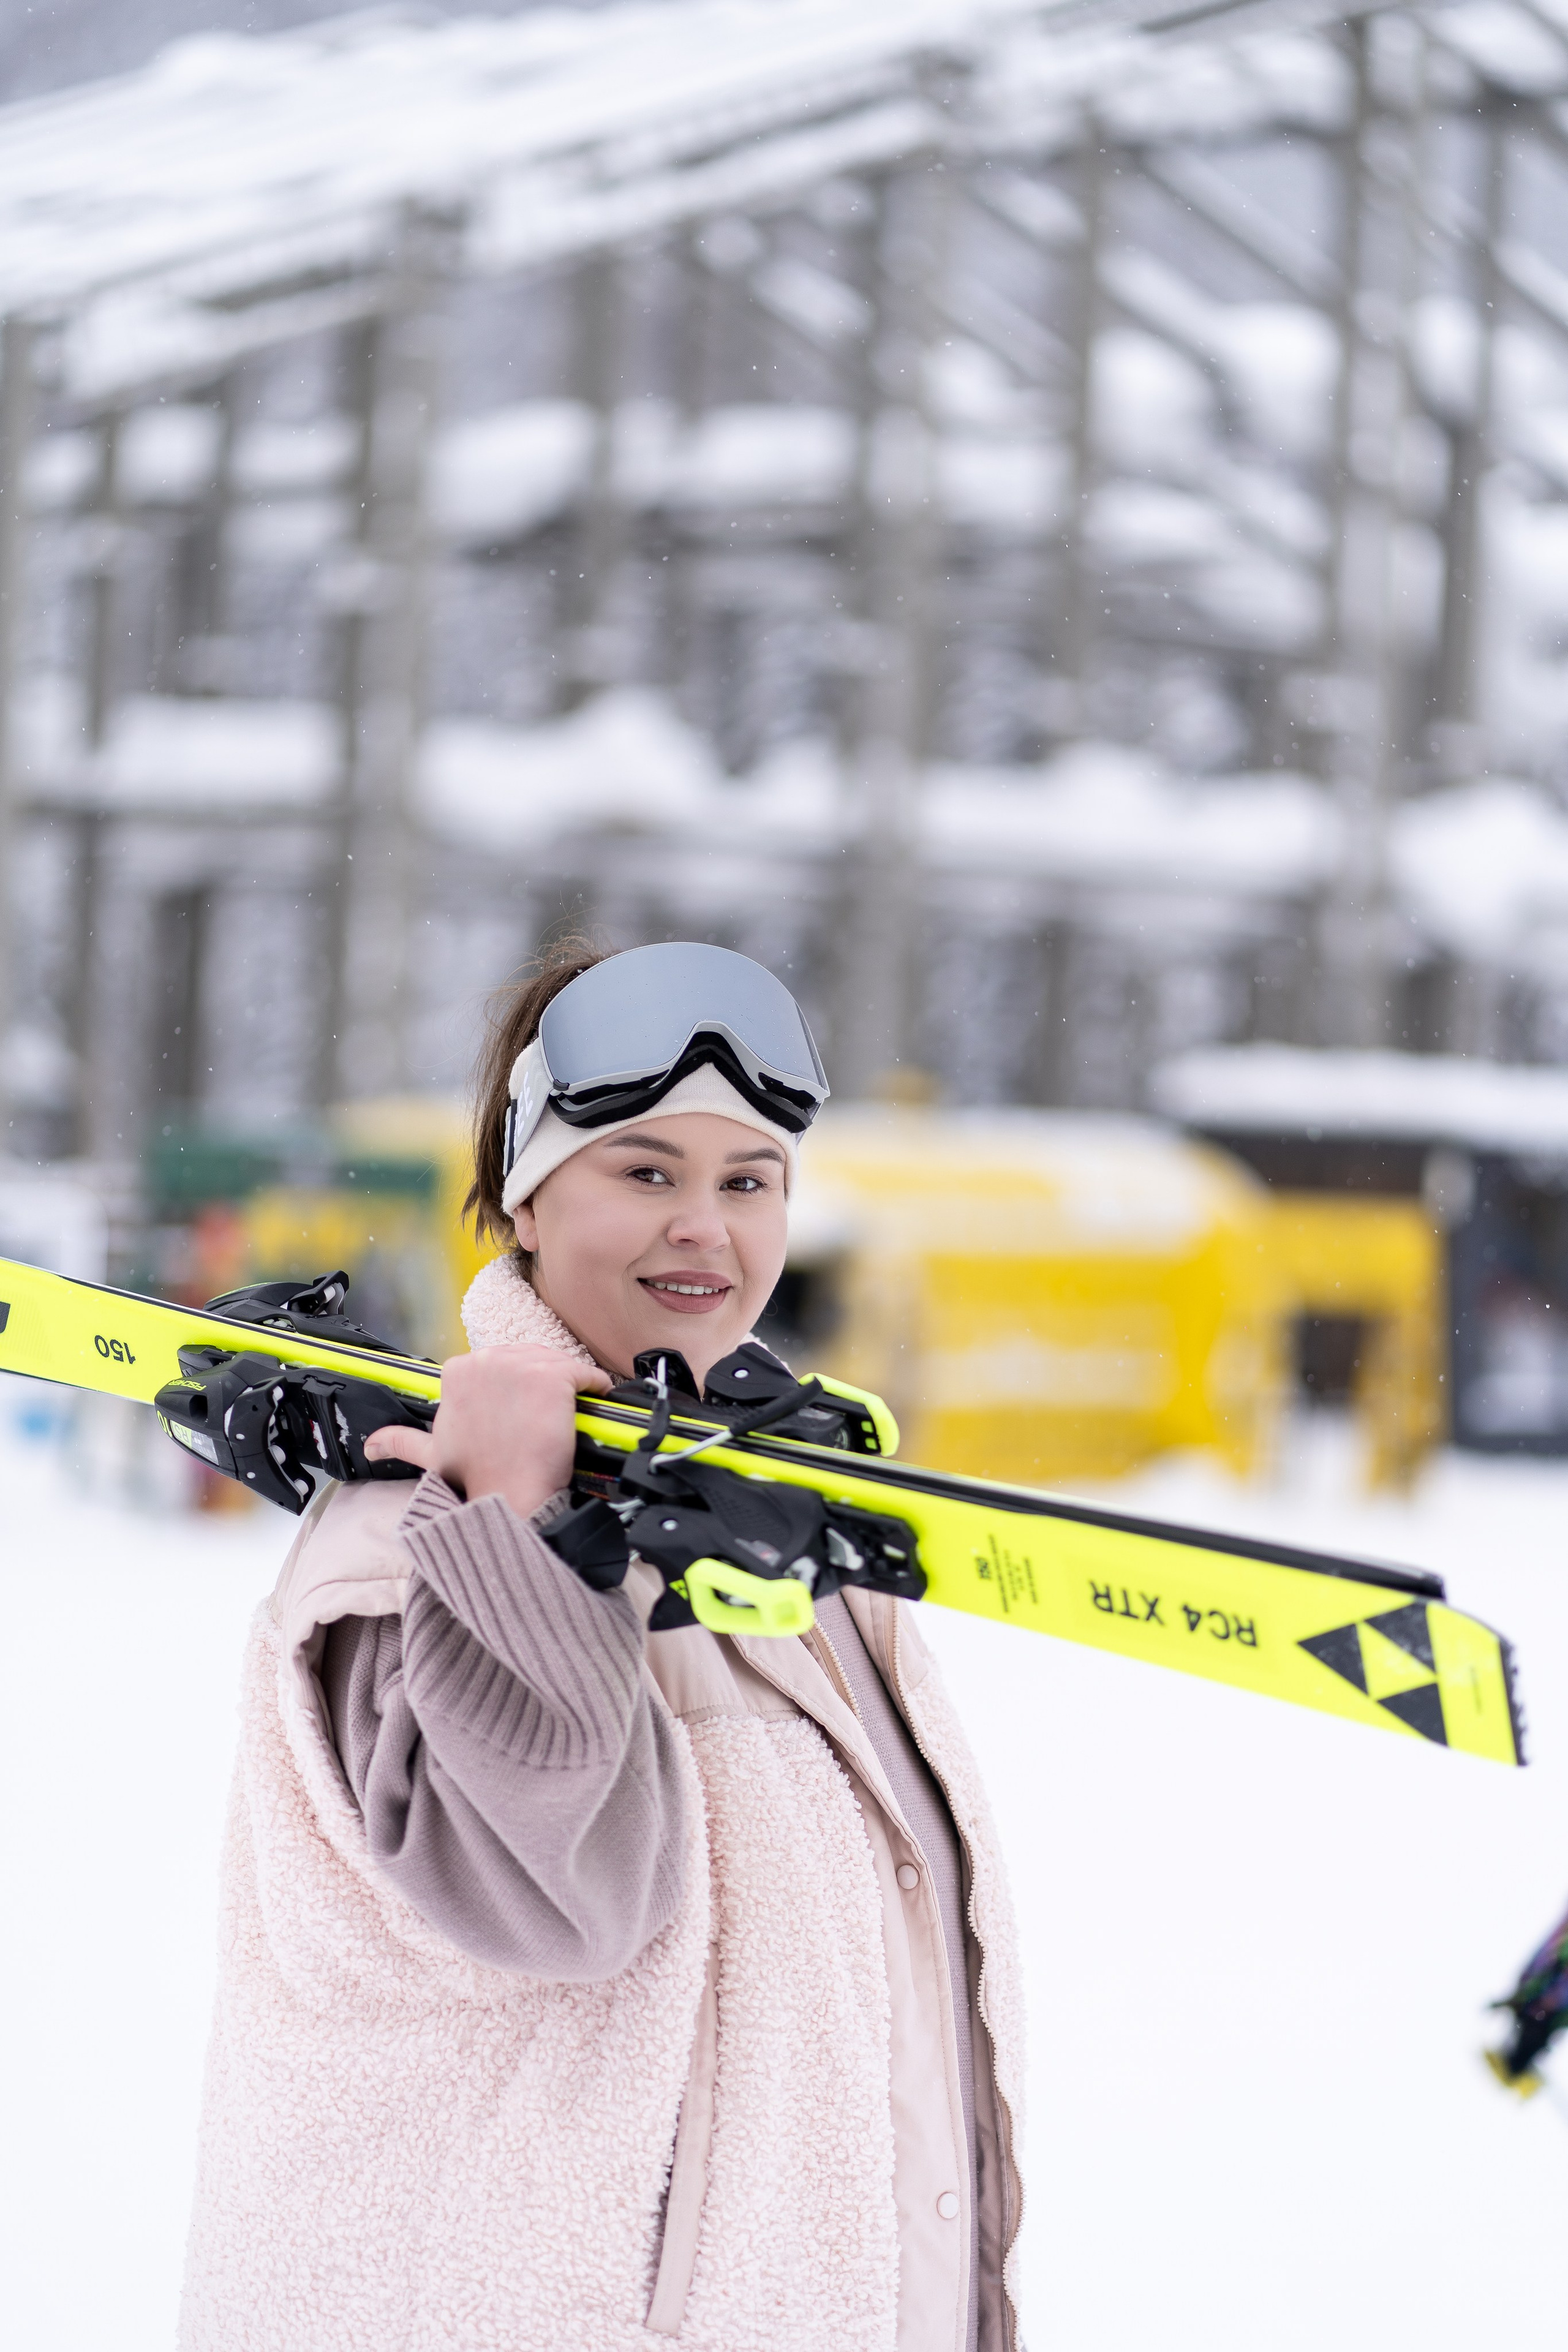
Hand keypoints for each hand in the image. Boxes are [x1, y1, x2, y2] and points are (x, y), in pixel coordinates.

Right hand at [364, 1345, 609, 1520]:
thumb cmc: (475, 1478)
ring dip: (569, 1386)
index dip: (517, 1387)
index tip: (524, 1409)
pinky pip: (585, 1372)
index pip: (501, 1364)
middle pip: (530, 1358)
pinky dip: (594, 1385)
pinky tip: (593, 1401)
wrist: (508, 1498)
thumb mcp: (432, 1454)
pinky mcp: (553, 1378)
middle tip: (549, 1415)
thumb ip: (400, 1442)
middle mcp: (486, 1362)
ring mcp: (520, 1368)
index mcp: (456, 1372)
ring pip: (557, 1363)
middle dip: (543, 1384)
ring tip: (570, 1411)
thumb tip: (371, 1446)